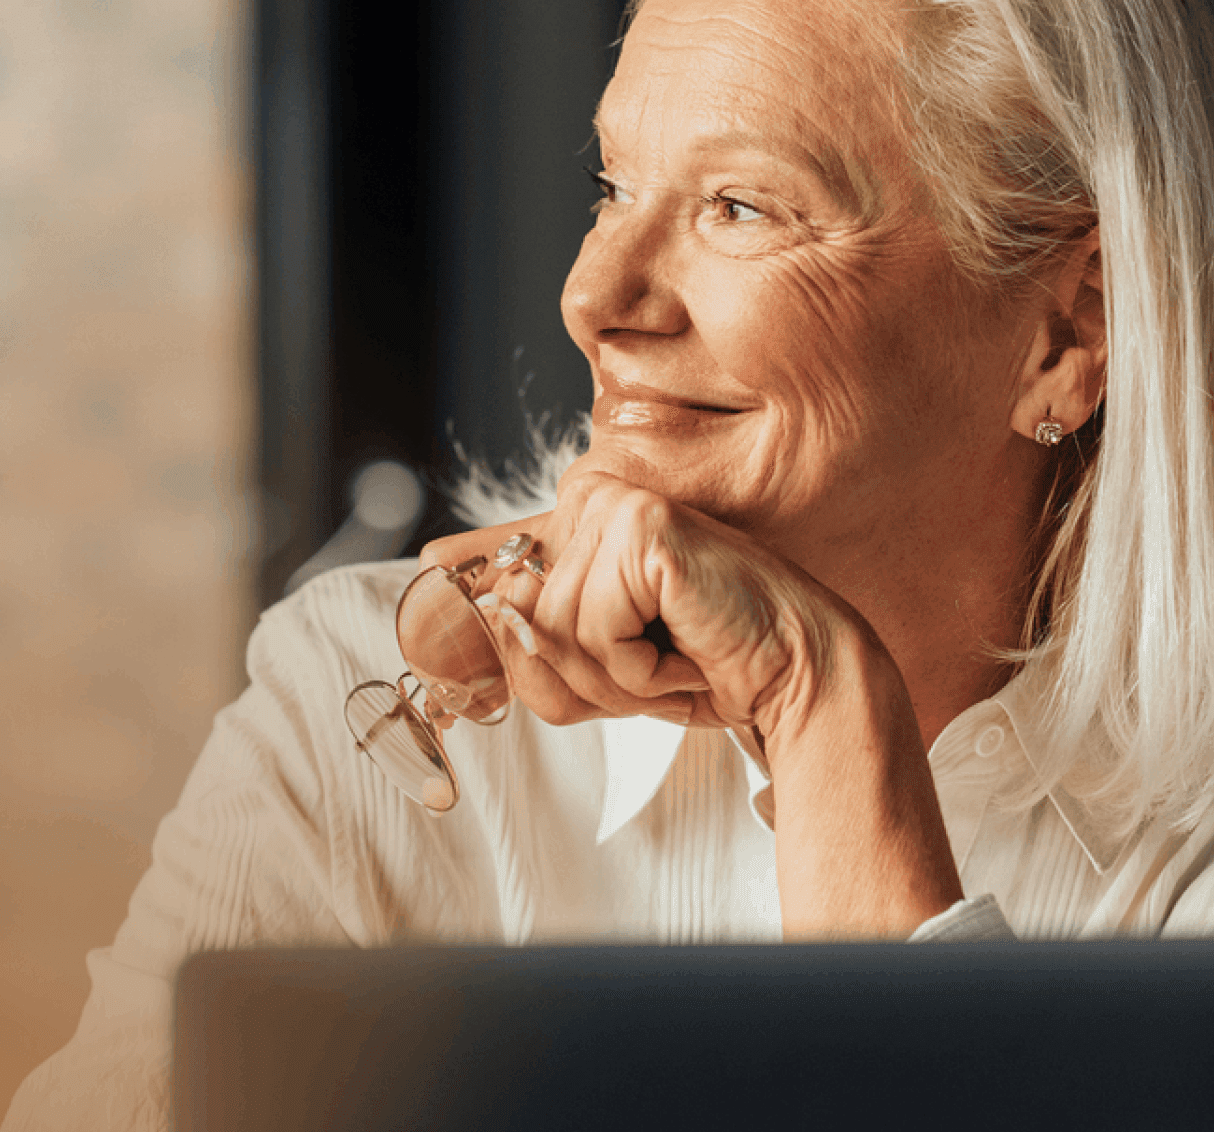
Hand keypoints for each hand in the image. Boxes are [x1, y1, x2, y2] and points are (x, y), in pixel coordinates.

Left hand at [417, 469, 858, 736]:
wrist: (789, 674)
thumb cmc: (704, 668)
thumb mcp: (596, 671)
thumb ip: (526, 653)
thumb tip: (471, 609)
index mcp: (576, 524)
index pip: (488, 564)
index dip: (455, 606)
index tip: (424, 576)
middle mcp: (589, 500)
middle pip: (516, 624)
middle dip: (580, 678)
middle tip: (653, 670)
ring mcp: (614, 506)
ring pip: (550, 634)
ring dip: (614, 678)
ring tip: (674, 657)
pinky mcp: (639, 526)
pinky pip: (591, 630)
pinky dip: (638, 668)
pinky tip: (687, 643)